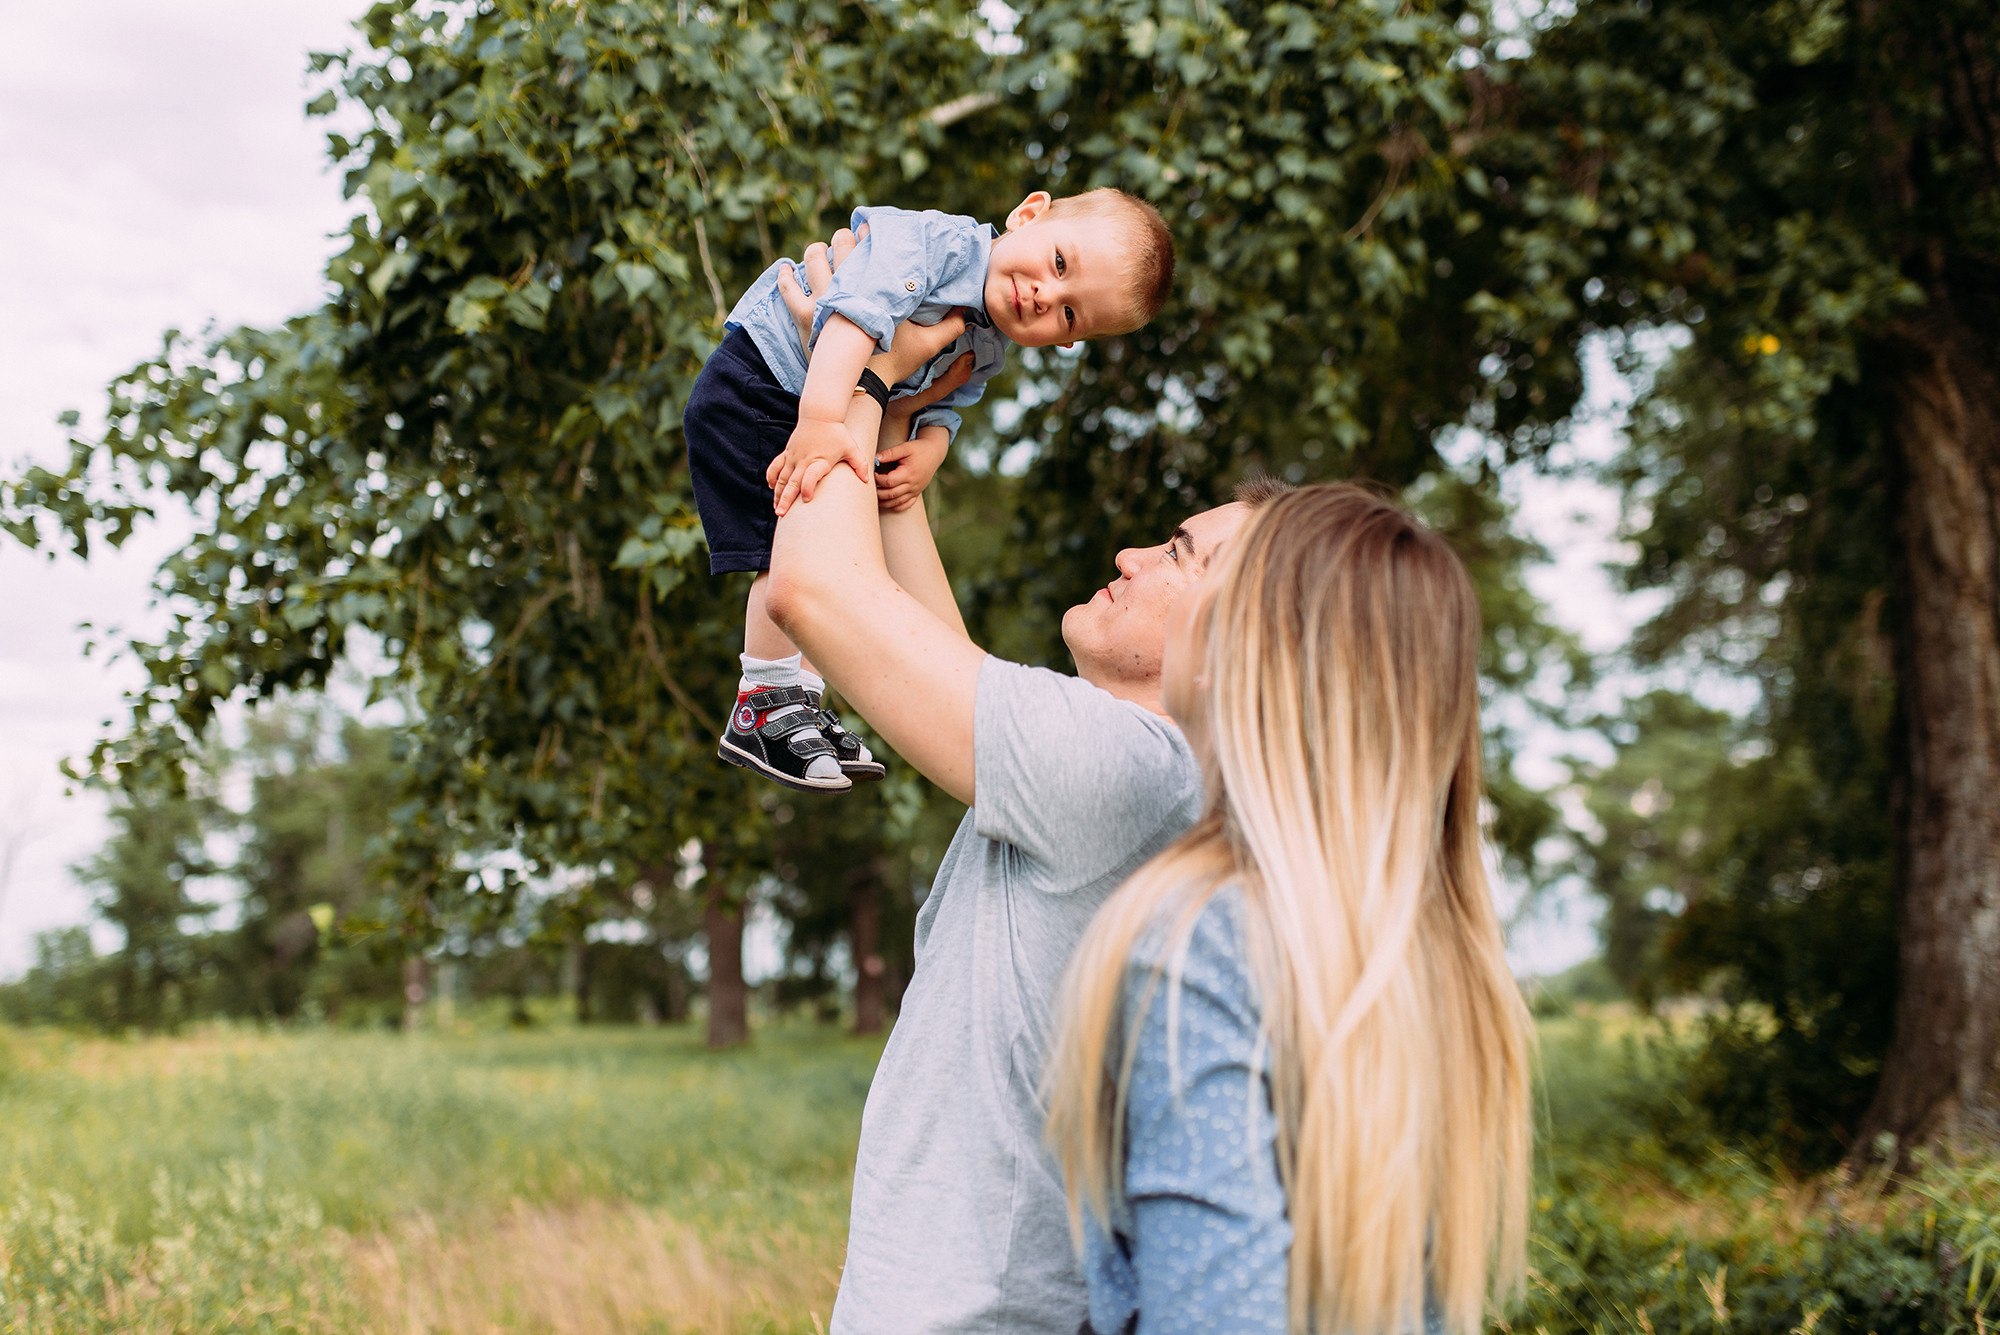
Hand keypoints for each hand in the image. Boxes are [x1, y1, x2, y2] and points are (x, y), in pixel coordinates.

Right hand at [767, 417, 870, 515]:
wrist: (820, 414)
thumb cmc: (837, 432)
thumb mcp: (851, 448)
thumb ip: (859, 464)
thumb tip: (866, 480)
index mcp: (820, 460)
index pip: (811, 476)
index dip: (808, 488)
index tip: (807, 499)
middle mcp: (804, 460)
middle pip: (792, 482)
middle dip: (785, 499)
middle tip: (781, 513)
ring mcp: (793, 457)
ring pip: (782, 478)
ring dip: (778, 493)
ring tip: (776, 509)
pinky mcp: (788, 452)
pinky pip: (776, 467)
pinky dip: (772, 477)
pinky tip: (772, 488)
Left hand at [775, 225, 969, 386]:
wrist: (859, 388)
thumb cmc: (892, 363)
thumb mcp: (927, 344)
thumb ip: (951, 326)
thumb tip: (970, 312)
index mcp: (872, 286)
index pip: (867, 244)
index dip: (870, 235)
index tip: (873, 234)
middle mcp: (844, 286)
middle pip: (840, 243)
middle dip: (846, 240)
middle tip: (852, 242)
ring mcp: (820, 300)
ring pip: (814, 258)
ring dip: (819, 251)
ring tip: (824, 251)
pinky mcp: (802, 317)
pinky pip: (788, 288)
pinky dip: (787, 275)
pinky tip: (789, 268)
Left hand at [876, 428, 950, 512]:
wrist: (934, 454)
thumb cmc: (918, 449)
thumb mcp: (905, 447)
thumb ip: (890, 453)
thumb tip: (875, 458)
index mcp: (908, 473)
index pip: (889, 481)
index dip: (878, 479)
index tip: (872, 474)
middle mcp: (912, 485)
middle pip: (891, 494)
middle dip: (878, 493)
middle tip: (869, 488)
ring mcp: (915, 491)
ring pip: (897, 502)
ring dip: (884, 502)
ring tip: (873, 498)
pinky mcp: (916, 493)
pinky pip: (906, 505)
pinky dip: (895, 507)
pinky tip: (886, 503)